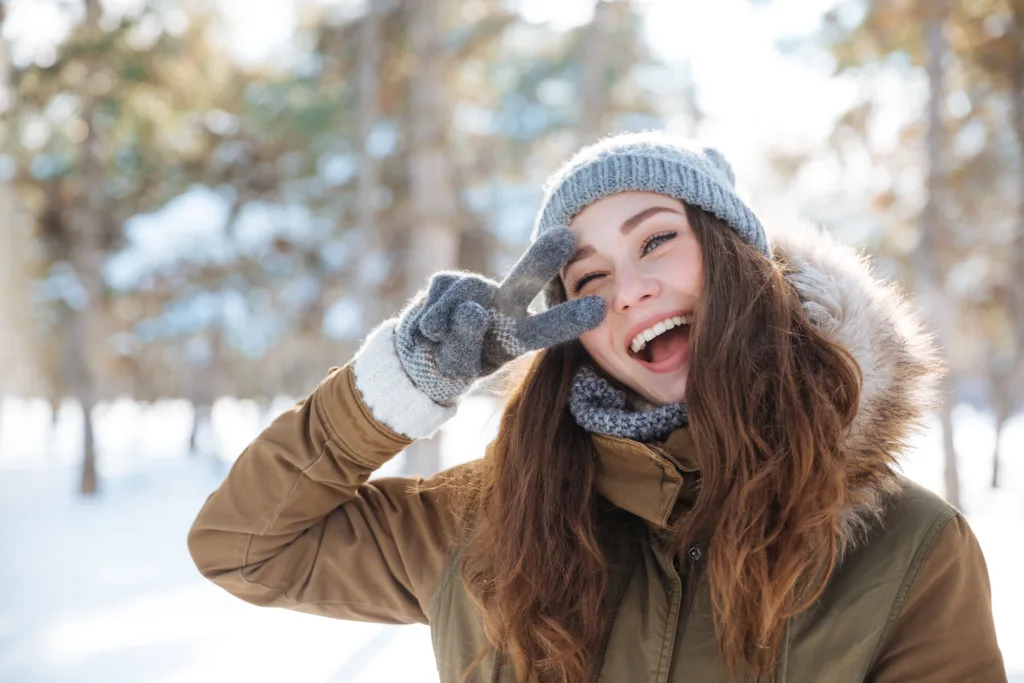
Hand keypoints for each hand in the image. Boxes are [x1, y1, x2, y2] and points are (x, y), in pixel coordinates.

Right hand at [395, 229, 605, 404]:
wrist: (418, 357)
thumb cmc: (450, 365)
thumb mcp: (462, 367)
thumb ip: (466, 344)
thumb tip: (471, 309)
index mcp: (518, 335)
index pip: (547, 328)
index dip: (570, 318)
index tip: (599, 308)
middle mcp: (502, 307)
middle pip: (524, 281)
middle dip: (542, 259)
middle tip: (565, 236)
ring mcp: (474, 291)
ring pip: (466, 296)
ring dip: (447, 324)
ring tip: (438, 341)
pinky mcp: (445, 281)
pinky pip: (438, 297)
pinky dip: (428, 320)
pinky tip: (427, 330)